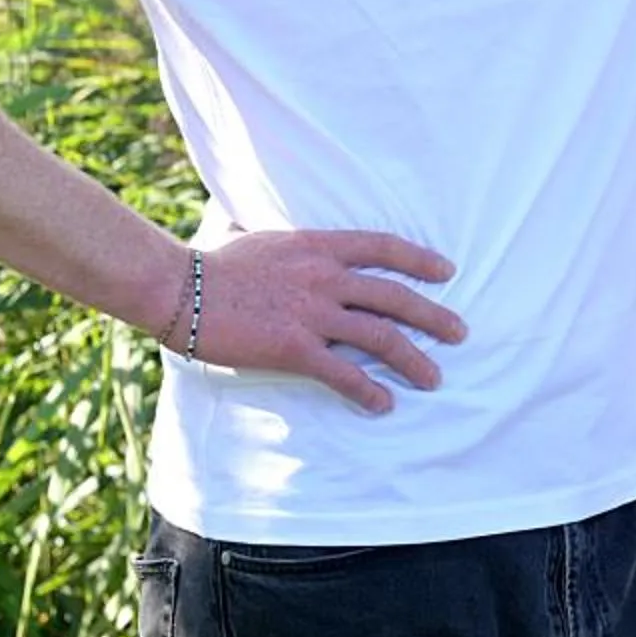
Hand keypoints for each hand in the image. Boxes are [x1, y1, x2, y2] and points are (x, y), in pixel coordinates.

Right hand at [178, 229, 463, 414]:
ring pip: (380, 336)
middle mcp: (324, 277)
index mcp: (318, 246)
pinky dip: (368, 390)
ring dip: (413, 359)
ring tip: (434, 377)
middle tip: (461, 333)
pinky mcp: (293, 347)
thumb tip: (272, 231)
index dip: (420, 260)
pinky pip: (343, 373)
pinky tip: (384, 404)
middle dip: (434, 316)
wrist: (175, 286)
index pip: (383, 247)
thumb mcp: (257, 237)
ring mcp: (311, 313)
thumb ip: (284, 243)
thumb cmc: (209, 264)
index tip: (447, 272)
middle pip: (395, 296)